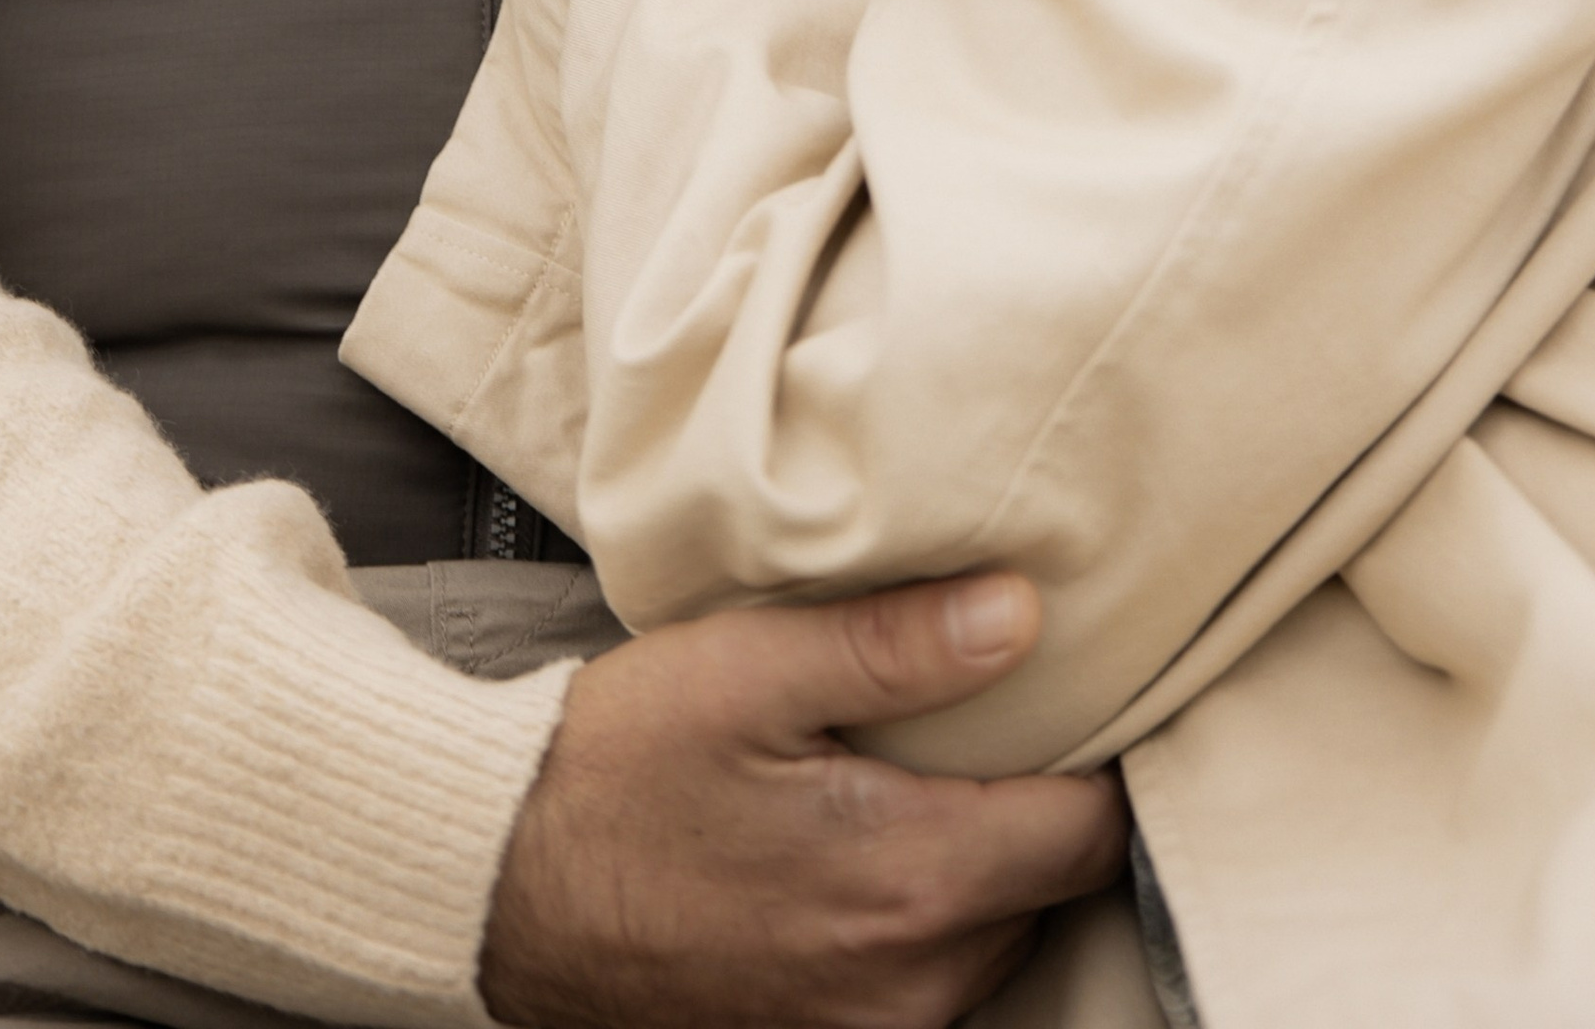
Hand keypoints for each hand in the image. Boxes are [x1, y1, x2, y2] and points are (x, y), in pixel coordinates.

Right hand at [479, 570, 1125, 1028]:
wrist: (492, 882)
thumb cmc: (617, 763)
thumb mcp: (751, 671)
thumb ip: (897, 644)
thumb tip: (1025, 611)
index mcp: (910, 882)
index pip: (1089, 835)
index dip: (1101, 755)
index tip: (1081, 689)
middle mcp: (908, 983)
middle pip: (1049, 890)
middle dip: (1036, 803)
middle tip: (993, 713)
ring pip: (992, 941)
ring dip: (978, 864)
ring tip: (920, 772)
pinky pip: (926, 981)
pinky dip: (923, 917)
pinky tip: (868, 845)